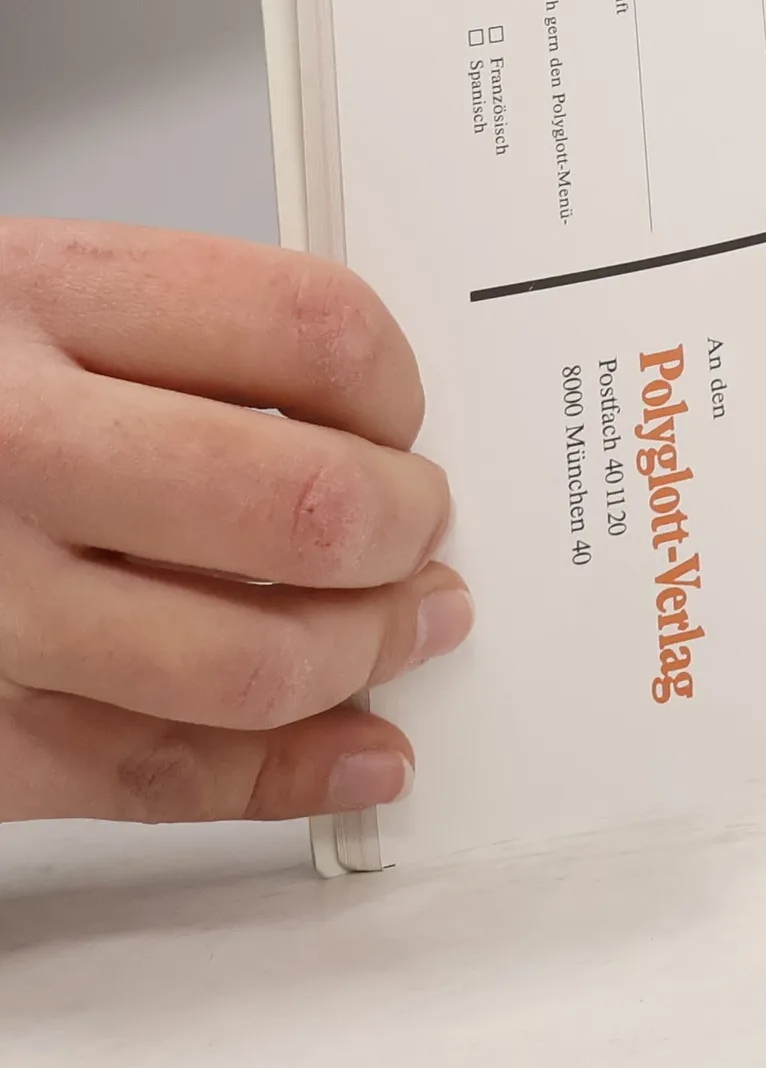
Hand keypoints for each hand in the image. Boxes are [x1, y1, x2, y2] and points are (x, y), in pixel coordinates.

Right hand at [0, 220, 469, 822]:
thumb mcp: (10, 291)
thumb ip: (163, 337)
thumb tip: (356, 418)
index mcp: (34, 299)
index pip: (306, 326)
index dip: (392, 380)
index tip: (401, 411)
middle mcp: (9, 447)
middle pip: (301, 502)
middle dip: (404, 526)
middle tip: (422, 526)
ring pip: (247, 659)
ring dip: (369, 650)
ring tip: (411, 621)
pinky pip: (151, 772)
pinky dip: (282, 776)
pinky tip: (353, 752)